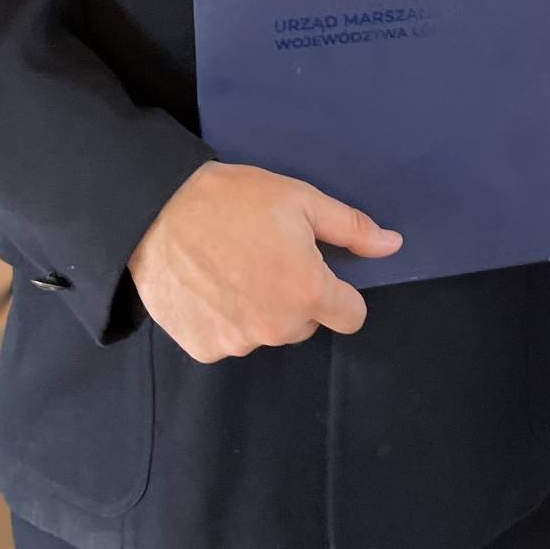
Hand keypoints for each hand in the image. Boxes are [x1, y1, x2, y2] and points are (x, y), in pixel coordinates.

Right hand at [126, 161, 400, 362]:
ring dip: (259, 309)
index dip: (341, 293)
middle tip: (267, 257)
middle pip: (305, 324)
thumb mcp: (302, 201)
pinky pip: (230, 339)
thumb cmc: (233, 200)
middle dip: (296, 297)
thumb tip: (393, 245)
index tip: (320, 272)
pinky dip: (225, 319)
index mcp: (307, 293)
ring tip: (233, 266)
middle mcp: (276, 328)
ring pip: (267, 332)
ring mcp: (237, 342)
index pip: (351, 317)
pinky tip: (210, 285)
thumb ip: (352, 229)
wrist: (156, 212)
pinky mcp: (203, 348)